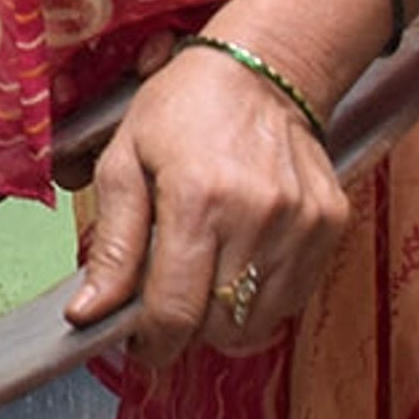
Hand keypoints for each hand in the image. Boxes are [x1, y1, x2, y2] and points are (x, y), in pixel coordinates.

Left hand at [64, 39, 348, 366]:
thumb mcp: (125, 159)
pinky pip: (291, 298)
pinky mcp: (330, 227)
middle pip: (217, 326)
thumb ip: (111, 243)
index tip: (138, 348)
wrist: (261, 70)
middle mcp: (256, 217)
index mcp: (196, 199)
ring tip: (202, 273)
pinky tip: (238, 258)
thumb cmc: (182, 108)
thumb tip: (88, 313)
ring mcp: (301, 226)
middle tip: (166, 299)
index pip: (175, 310)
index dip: (152, 344)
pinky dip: (259, 298)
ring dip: (222, 317)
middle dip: (184, 328)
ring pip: (258, 322)